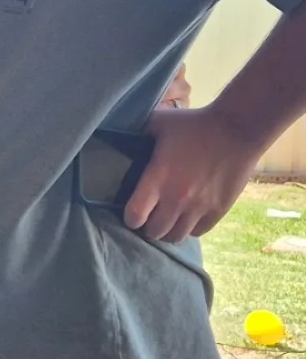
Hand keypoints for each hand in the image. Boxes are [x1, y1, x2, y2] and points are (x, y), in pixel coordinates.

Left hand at [123, 105, 262, 242]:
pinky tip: (186, 217)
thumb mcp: (158, 122)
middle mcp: (177, 198)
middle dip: (147, 227)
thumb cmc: (194, 123)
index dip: (130, 218)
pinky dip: (189, 228)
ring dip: (168, 230)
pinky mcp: (218, 210)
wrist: (237, 128)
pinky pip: (198, 232)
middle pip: (154, 232)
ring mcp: (199, 207)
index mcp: (158, 178)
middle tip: (149, 217)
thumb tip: (120, 136)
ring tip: (167, 219)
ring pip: (176, 237)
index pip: (135, 216)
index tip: (132, 211)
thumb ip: (138, 133)